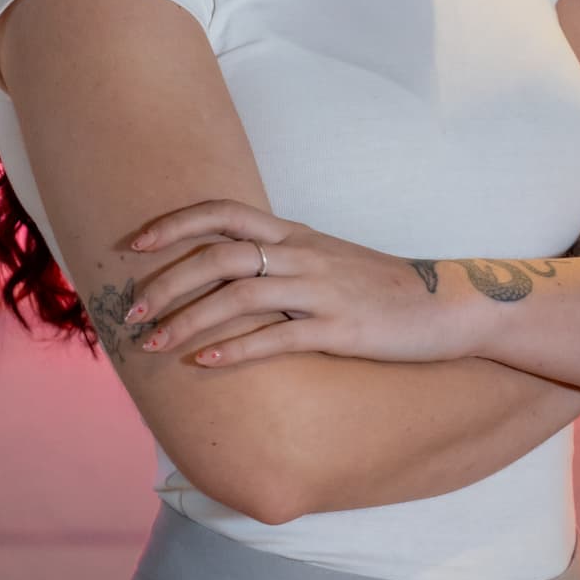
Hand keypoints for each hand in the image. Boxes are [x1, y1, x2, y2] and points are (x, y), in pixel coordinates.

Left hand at [120, 201, 455, 368]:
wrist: (448, 306)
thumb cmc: (380, 289)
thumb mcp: (325, 261)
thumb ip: (279, 261)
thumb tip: (225, 274)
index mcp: (295, 235)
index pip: (224, 213)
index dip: (175, 224)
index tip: (133, 244)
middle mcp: (303, 255)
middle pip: (220, 254)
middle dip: (168, 280)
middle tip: (131, 309)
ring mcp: (322, 291)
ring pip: (240, 296)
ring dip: (189, 319)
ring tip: (154, 343)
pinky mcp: (341, 330)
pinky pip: (279, 338)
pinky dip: (237, 350)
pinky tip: (206, 365)